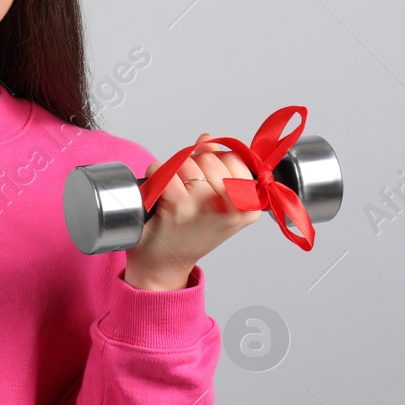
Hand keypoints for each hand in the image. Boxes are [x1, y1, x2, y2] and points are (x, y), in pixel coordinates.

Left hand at [123, 133, 262, 290]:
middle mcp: (232, 206)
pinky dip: (155, 174)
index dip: (215, 160)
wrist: (165, 265)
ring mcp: (205, 206)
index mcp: (250, 204)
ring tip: (173, 192)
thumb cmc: (190, 231)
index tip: (206, 178)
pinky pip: (164, 171)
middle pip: (209, 156)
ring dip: (173, 171)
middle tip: (186, 188)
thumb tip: (208, 139)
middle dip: (193, 164)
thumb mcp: (217, 203)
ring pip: (187, 162)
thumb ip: (218, 168)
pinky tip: (157, 191)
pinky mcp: (179, 207)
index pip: (235, 157)